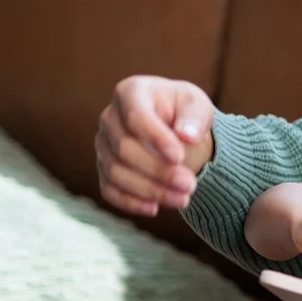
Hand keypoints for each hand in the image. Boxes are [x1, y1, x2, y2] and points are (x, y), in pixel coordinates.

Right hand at [96, 76, 215, 215]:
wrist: (176, 129)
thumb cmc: (184, 112)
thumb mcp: (197, 105)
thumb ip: (195, 116)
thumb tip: (187, 135)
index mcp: (131, 92)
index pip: (135, 117)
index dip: (155, 138)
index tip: (179, 156)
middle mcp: (110, 118)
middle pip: (124, 148)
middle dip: (158, 170)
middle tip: (190, 185)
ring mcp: (103, 144)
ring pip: (115, 172)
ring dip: (149, 190)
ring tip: (183, 199)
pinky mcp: (104, 168)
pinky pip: (108, 189)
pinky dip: (129, 202)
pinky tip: (154, 208)